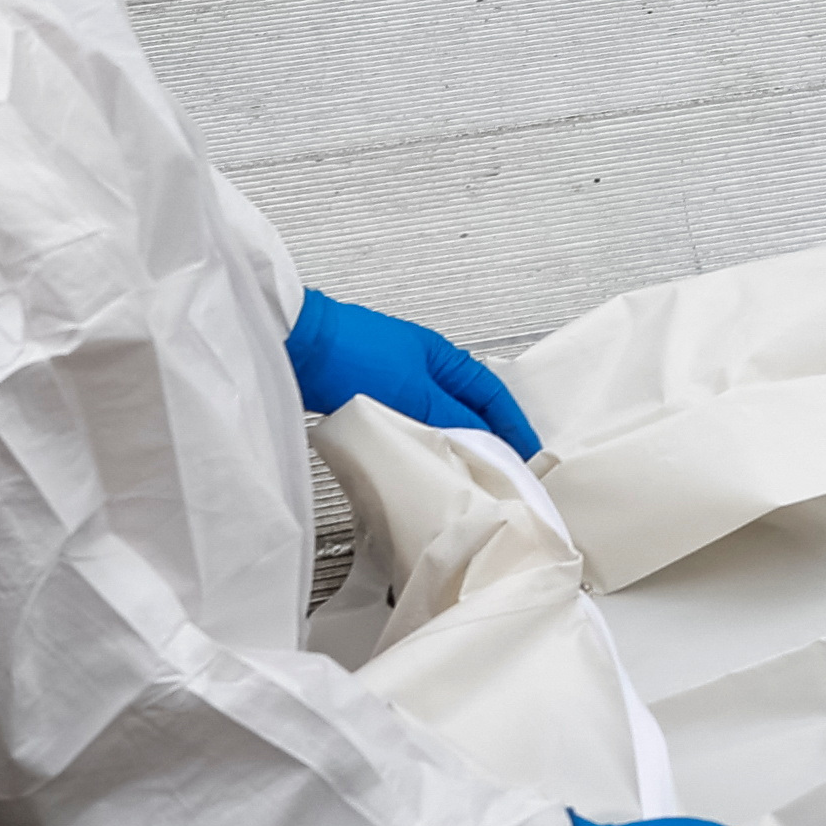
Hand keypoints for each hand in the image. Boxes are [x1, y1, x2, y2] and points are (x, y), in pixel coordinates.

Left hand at [284, 288, 543, 458]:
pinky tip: (421, 466)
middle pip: (467, 410)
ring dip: (452, 446)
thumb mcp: (413, 391)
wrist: (296, 347)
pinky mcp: (371, 400)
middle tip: (501, 474)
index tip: (529, 454)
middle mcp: (425, 369)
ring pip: (438, 422)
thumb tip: (482, 442)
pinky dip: (422, 446)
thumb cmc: (352, 355)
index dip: (513, 425)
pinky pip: (411, 427)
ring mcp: (398, 384)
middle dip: (487, 441)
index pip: (491, 395)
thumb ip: (451, 418)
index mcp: (443, 358)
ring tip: (464, 478)